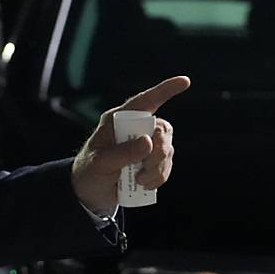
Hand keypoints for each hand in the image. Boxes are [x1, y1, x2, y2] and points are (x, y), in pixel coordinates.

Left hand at [71, 76, 189, 213]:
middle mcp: (134, 128)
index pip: (145, 101)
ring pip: (167, 149)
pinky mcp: (150, 161)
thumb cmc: (90, 171)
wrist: (89, 192)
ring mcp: (145, 144)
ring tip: (140, 180)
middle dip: (159, 149)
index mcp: (118, 120)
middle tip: (146, 166)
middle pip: (162, 129)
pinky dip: (160, 176)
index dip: (165, 90)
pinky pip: (166, 165)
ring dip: (158, 167)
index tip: (185, 81)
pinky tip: (145, 184)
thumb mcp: (101, 163)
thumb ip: (123, 153)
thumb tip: (149, 142)